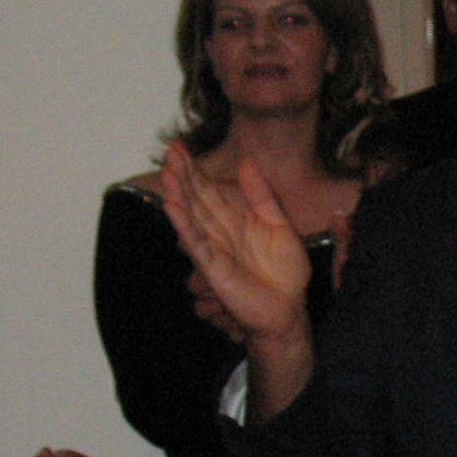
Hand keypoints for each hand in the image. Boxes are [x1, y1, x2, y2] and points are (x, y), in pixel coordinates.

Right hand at [160, 141, 311, 351]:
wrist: (290, 308)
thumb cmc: (286, 273)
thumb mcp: (280, 225)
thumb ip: (262, 197)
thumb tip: (246, 163)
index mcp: (234, 220)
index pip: (208, 190)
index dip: (194, 170)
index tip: (180, 148)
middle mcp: (218, 232)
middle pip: (196, 198)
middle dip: (182, 175)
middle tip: (169, 150)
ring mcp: (212, 248)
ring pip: (191, 217)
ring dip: (178, 194)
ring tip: (167, 172)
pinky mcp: (211, 266)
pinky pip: (195, 242)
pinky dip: (183, 224)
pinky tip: (172, 206)